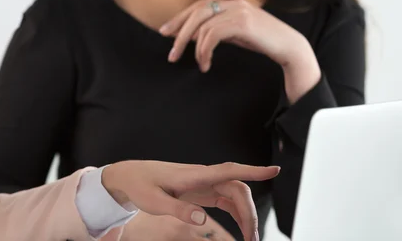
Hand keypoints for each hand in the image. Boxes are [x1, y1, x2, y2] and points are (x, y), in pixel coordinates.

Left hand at [101, 161, 279, 240]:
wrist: (129, 177)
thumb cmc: (141, 186)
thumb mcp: (154, 202)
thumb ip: (178, 211)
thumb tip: (203, 220)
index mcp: (193, 176)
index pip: (229, 170)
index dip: (253, 170)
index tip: (274, 171)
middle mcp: (202, 177)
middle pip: (238, 189)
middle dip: (250, 212)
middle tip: (252, 239)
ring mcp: (203, 183)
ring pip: (234, 195)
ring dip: (245, 215)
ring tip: (249, 238)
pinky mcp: (200, 190)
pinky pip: (225, 200)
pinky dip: (236, 213)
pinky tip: (240, 228)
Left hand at [159, 0, 320, 101]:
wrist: (288, 46)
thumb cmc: (260, 40)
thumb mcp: (234, 32)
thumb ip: (216, 28)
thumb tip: (192, 35)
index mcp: (228, 1)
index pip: (196, 7)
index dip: (179, 19)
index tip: (165, 33)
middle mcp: (231, 1)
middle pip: (195, 14)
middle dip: (179, 34)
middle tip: (171, 54)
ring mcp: (237, 10)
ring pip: (202, 26)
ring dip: (194, 48)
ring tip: (197, 64)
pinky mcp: (242, 22)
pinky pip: (212, 35)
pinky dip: (204, 51)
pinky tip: (205, 63)